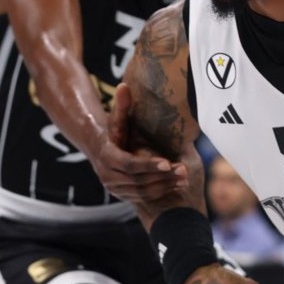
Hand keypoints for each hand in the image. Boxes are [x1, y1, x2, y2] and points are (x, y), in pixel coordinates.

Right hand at [94, 83, 186, 202]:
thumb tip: (124, 85)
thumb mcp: (117, 118)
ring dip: (165, 186)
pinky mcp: (123, 196)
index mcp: (108, 157)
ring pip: (142, 192)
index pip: (129, 164)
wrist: (99, 149)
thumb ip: (122, 104)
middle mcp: (108, 176)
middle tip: (183, 170)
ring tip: (184, 178)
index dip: (148, 165)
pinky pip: (143, 198)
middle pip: (138, 181)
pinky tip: (177, 185)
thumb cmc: (114, 131)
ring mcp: (115, 189)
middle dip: (162, 176)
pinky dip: (161, 193)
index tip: (168, 162)